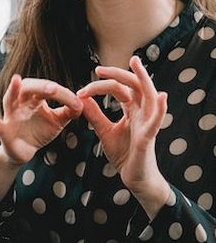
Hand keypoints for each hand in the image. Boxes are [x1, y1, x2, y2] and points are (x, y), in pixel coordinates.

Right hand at [0, 75, 82, 165]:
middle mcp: (21, 102)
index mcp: (35, 98)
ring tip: (15, 81)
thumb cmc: (39, 131)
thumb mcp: (58, 121)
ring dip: (13, 90)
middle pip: (29, 87)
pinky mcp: (3, 129)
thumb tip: (84, 103)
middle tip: (54, 89)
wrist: (24, 152)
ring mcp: (10, 115)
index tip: (77, 104)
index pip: (49, 90)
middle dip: (41, 87)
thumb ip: (70, 111)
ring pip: (10, 99)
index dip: (63, 95)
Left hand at [77, 56, 169, 217]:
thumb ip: (95, 115)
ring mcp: (147, 123)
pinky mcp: (149, 137)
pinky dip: (161, 109)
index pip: (120, 89)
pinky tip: (162, 96)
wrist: (134, 177)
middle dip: (119, 74)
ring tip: (137, 64)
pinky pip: (157, 121)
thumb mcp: (104, 131)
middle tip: (99, 69)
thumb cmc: (124, 154)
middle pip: (134, 86)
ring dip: (144, 79)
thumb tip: (81, 98)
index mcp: (132, 110)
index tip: (85, 85)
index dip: (103, 84)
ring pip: (149, 96)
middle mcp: (142, 113)